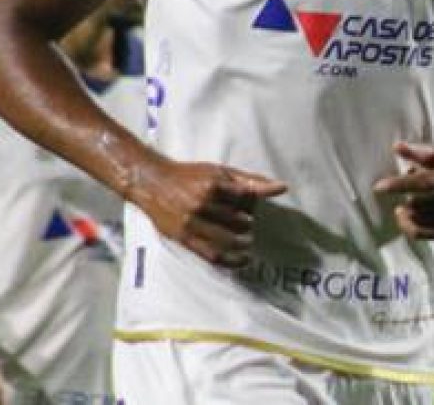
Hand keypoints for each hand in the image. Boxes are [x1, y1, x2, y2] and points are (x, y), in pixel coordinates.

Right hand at [129, 156, 286, 267]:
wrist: (152, 183)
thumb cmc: (189, 175)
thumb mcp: (221, 172)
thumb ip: (251, 181)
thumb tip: (282, 187)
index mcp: (213, 185)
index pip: (247, 199)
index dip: (253, 204)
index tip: (251, 207)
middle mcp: (202, 204)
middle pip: (239, 220)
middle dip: (247, 222)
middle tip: (246, 222)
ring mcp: (192, 223)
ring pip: (228, 239)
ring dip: (243, 242)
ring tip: (246, 240)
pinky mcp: (184, 238)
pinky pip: (211, 255)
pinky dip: (230, 260)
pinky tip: (242, 259)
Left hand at [373, 142, 433, 239]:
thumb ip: (417, 151)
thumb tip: (396, 146)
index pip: (424, 182)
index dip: (400, 184)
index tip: (378, 187)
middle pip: (420, 205)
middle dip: (406, 200)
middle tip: (402, 195)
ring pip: (422, 223)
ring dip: (407, 216)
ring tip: (403, 208)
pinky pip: (428, 235)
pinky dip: (413, 228)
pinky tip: (408, 219)